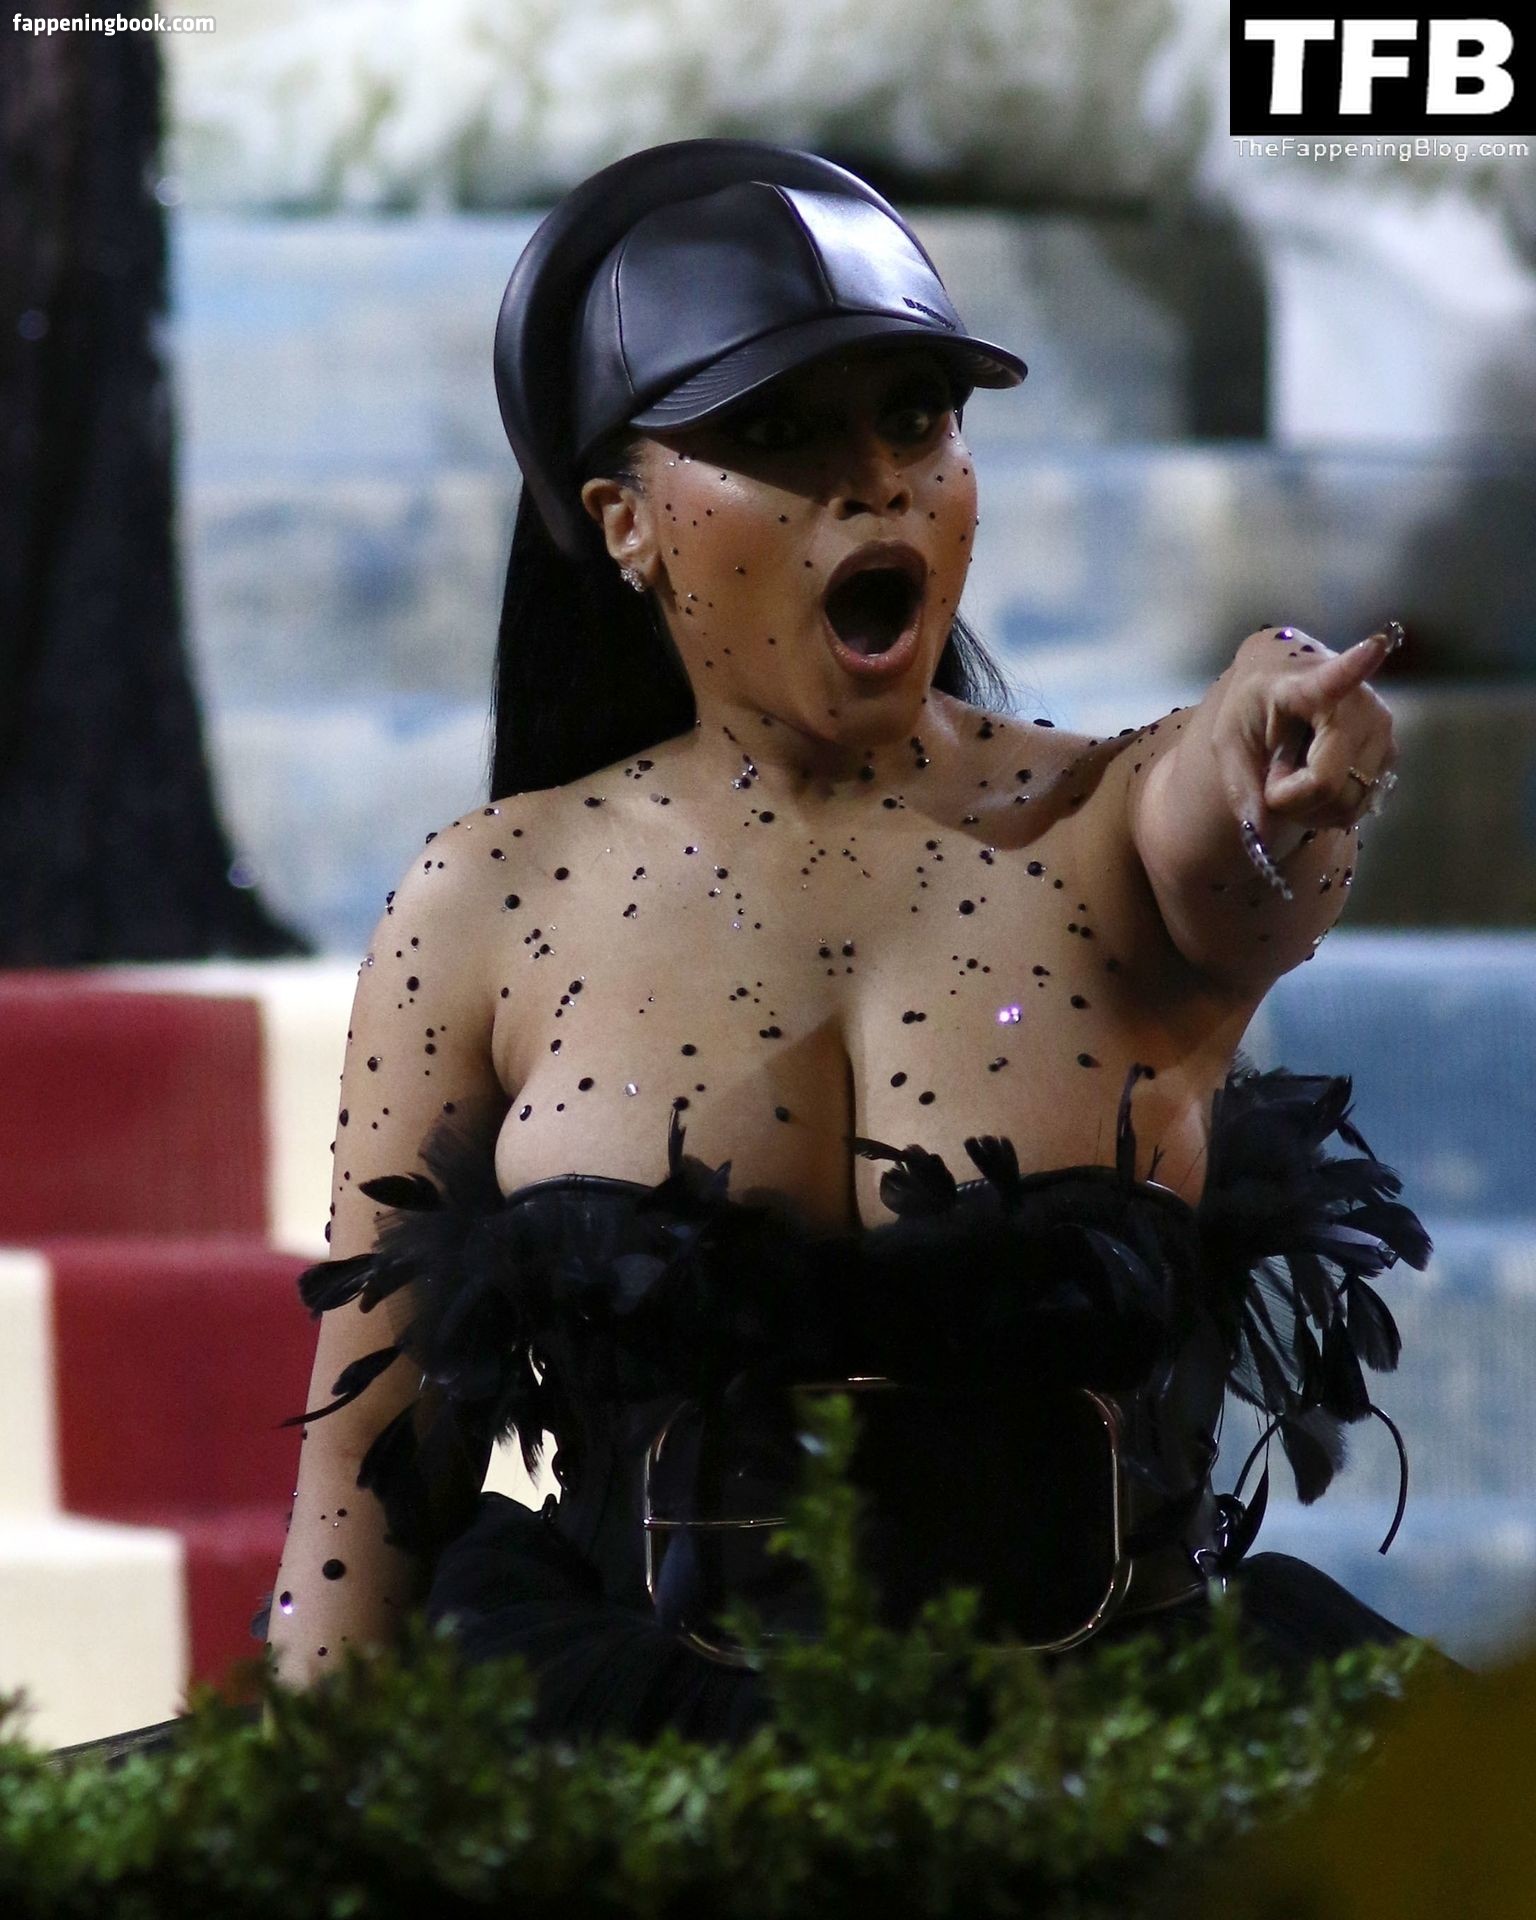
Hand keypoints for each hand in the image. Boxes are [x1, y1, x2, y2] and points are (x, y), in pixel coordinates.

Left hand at [1220, 622, 1400, 873]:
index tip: (1377, 644)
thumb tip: (1262, 839)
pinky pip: (1359, 805)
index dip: (1357, 663)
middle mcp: (1357, 703)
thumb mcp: (1229, 743)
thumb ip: (1241, 788)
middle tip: (1277, 772)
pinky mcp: (1391, 752)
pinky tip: (1318, 781)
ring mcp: (1381, 728)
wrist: (1285, 689)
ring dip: (1312, 806)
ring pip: (1346, 802)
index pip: (1335, 676)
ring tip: (1298, 771)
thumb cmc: (1253, 710)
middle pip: (1327, 784)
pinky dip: (1331, 808)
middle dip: (1292, 797)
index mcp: (1307, 685)